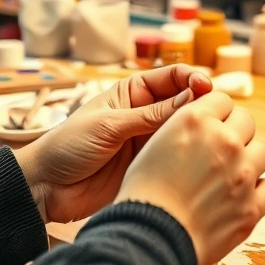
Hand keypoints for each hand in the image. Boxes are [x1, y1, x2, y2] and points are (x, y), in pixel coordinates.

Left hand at [14, 64, 211, 223]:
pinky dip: (192, 156)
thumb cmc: (68, 145)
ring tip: (216, 136)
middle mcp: (145, 114)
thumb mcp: (110, 125)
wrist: (47, 187)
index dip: (192, 80)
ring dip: (200, 132)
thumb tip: (193, 98)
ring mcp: (149, 141)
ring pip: (185, 131)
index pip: (173, 77)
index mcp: (133, 92)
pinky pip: (177, 157)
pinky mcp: (150, 166)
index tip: (206, 88)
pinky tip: (204, 158)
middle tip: (217, 114)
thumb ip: (151, 115)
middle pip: (185, 103)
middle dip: (202, 105)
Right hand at [114, 92, 264, 264]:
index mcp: (195, 121)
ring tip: (229, 175)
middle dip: (234, 133)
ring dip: (249, 160)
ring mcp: (242, 174)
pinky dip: (260, 191)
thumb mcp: (154, 144)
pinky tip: (243, 196)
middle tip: (219, 151)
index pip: (222, 99)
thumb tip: (204, 121)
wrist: (148, 237)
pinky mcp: (251, 206)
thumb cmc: (143, 194)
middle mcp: (223, 141)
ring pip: (262, 151)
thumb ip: (184, 127)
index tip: (211, 125)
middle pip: (246, 121)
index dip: (216, 113)